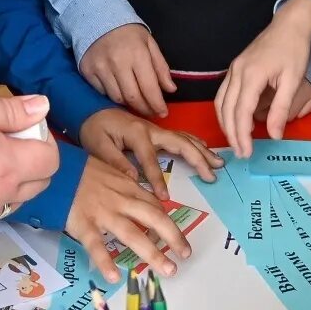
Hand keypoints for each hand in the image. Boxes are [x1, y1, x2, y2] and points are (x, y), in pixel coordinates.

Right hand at [0, 93, 58, 230]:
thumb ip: (8, 111)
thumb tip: (42, 107)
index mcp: (7, 165)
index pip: (51, 159)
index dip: (43, 138)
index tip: (24, 126)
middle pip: (39, 183)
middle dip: (34, 160)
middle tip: (7, 139)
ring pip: (14, 200)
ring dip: (12, 179)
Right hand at [66, 155, 195, 281]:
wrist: (54, 167)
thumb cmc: (80, 170)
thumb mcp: (109, 171)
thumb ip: (125, 185)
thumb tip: (141, 197)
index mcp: (128, 187)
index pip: (154, 206)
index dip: (168, 223)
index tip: (176, 238)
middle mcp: (121, 200)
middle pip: (154, 219)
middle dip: (173, 237)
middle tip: (186, 255)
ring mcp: (103, 213)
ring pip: (133, 234)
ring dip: (153, 254)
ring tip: (168, 270)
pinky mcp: (84, 224)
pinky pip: (96, 245)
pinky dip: (105, 262)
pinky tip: (114, 277)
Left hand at [78, 108, 217, 197]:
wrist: (91, 111)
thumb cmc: (94, 130)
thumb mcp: (98, 146)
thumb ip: (115, 161)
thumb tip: (133, 179)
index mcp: (137, 133)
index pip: (150, 159)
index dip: (158, 179)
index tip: (165, 198)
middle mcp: (152, 129)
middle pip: (180, 143)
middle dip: (198, 160)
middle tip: (212, 176)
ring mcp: (157, 129)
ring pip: (185, 139)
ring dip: (203, 151)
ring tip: (218, 165)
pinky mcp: (157, 131)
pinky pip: (181, 136)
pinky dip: (196, 143)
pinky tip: (205, 150)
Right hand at [80, 24, 176, 117]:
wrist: (97, 19)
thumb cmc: (128, 33)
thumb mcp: (149, 44)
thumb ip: (161, 67)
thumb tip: (170, 90)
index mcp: (137, 54)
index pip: (149, 87)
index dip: (157, 104)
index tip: (162, 112)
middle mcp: (118, 62)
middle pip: (133, 97)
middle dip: (144, 109)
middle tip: (151, 112)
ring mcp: (100, 68)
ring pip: (116, 98)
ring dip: (128, 104)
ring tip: (136, 103)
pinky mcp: (87, 71)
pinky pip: (102, 92)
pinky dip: (112, 95)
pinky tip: (119, 91)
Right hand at [216, 0, 310, 156]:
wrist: (289, 24)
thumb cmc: (294, 50)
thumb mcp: (293, 80)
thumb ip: (281, 109)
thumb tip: (275, 135)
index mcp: (251, 75)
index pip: (241, 112)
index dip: (242, 135)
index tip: (247, 152)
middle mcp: (237, 72)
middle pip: (227, 109)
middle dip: (232, 133)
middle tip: (241, 153)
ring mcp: (233, 69)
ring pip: (220, 102)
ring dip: (226, 123)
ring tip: (236, 141)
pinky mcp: (235, 68)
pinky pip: (223, 93)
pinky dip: (226, 110)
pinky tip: (236, 120)